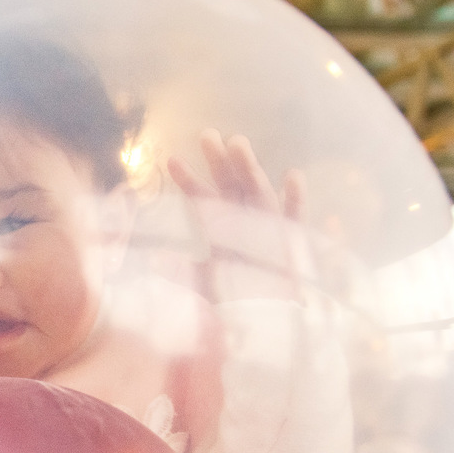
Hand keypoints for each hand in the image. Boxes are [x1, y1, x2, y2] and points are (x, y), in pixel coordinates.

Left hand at [166, 130, 307, 300]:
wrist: (265, 318)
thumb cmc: (233, 298)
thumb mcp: (202, 285)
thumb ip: (182, 272)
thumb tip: (157, 260)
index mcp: (221, 227)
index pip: (202, 198)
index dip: (188, 179)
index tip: (170, 160)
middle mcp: (245, 221)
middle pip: (231, 184)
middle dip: (219, 161)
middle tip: (206, 134)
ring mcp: (269, 227)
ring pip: (258, 191)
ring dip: (249, 169)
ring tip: (238, 143)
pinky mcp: (291, 242)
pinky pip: (296, 219)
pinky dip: (296, 200)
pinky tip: (294, 177)